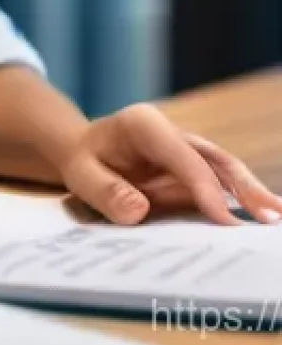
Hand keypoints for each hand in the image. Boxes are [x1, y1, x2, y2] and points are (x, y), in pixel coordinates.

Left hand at [55, 103, 281, 225]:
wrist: (84, 150)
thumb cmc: (83, 160)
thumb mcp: (80, 174)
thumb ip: (105, 191)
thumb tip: (138, 211)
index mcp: (142, 124)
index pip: (180, 154)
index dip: (203, 186)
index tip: (223, 218)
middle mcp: (171, 132)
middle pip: (212, 157)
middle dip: (243, 187)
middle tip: (269, 217)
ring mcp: (186, 149)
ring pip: (223, 168)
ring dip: (250, 193)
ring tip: (274, 220)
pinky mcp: (193, 167)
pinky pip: (219, 183)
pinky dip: (240, 199)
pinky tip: (259, 219)